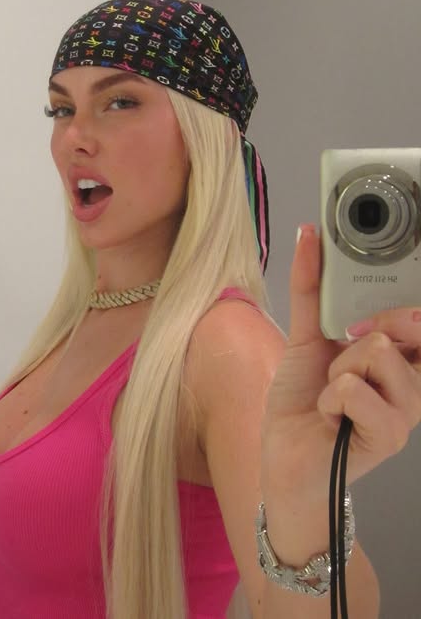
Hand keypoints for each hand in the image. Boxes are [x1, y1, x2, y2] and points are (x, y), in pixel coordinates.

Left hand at [261, 223, 420, 504]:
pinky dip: (330, 396)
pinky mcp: (390, 434)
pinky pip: (356, 388)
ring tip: (332, 388)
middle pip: (412, 323)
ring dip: (340, 366)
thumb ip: (312, 288)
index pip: (420, 316)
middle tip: (344, 339)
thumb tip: (309, 236)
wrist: (285, 455)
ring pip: (379, 351)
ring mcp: (407, 409)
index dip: (409, 302)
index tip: (374, 304)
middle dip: (373, 323)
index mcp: (400, 354)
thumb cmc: (302, 399)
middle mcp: (412, 379)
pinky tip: (329, 414)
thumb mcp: (306, 335)